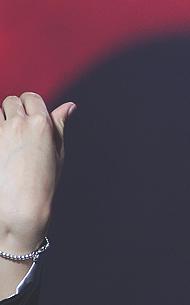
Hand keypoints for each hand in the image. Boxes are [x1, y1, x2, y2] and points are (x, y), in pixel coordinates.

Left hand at [0, 93, 72, 289]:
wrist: (20, 206)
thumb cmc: (42, 182)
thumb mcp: (57, 152)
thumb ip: (60, 125)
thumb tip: (69, 106)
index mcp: (42, 124)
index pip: (31, 98)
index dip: (30, 105)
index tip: (28, 116)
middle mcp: (19, 124)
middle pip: (11, 102)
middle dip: (13, 111)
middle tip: (16, 132)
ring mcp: (0, 133)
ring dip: (0, 121)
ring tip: (7, 143)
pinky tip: (2, 149)